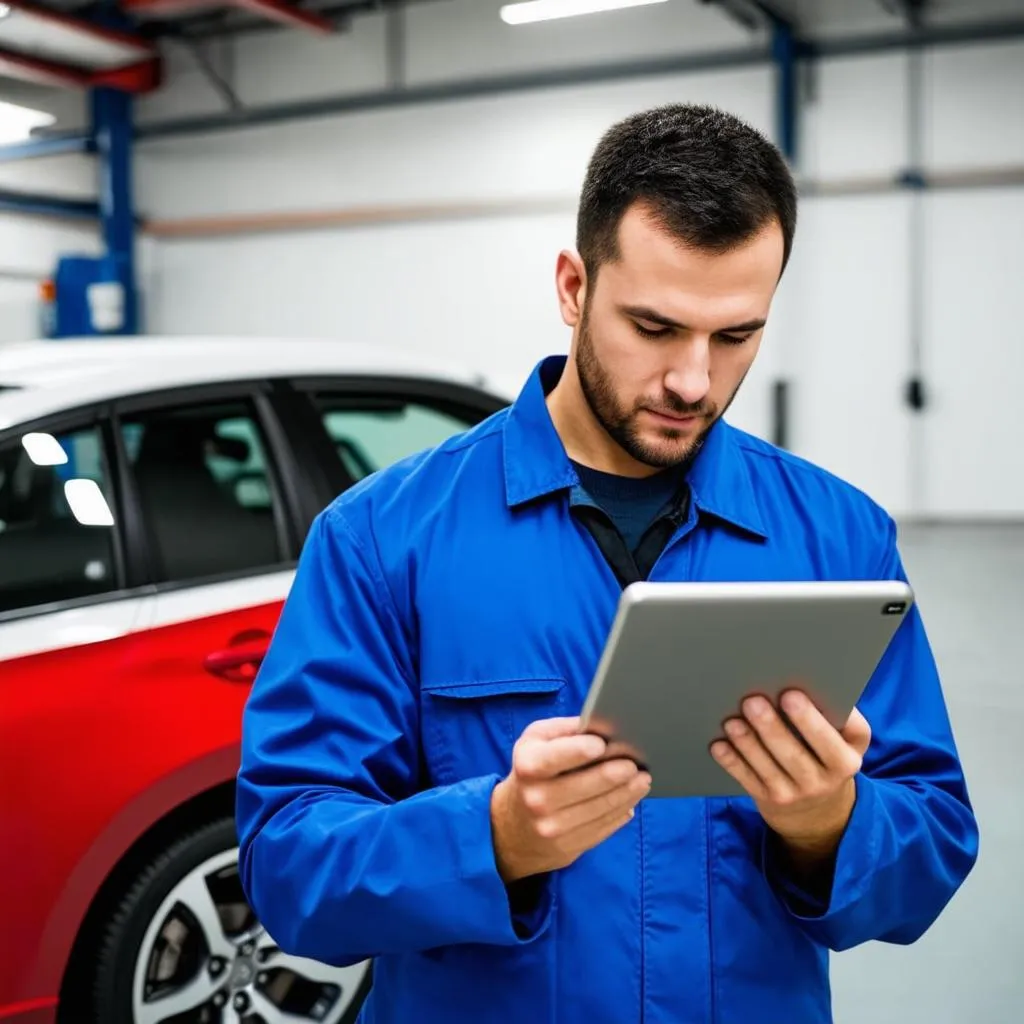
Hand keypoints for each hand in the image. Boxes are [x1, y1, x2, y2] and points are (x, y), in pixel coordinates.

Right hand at [491, 716, 651, 883]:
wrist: (510, 826)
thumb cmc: (532, 771)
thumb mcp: (535, 742)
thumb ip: (565, 730)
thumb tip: (601, 726)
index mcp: (529, 766)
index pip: (557, 757)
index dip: (581, 750)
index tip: (603, 743)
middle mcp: (537, 799)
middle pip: (587, 785)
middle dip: (617, 773)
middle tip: (636, 765)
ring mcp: (552, 827)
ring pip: (600, 809)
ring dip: (627, 794)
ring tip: (643, 780)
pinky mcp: (567, 847)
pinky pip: (601, 829)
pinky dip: (620, 813)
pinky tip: (630, 801)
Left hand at [710, 691, 870, 864]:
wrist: (820, 808)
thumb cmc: (829, 753)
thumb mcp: (848, 741)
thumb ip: (839, 716)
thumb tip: (814, 686)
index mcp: (845, 761)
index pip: (828, 741)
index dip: (809, 720)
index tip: (790, 694)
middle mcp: (822, 782)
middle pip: (793, 754)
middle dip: (771, 726)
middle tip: (752, 701)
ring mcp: (794, 794)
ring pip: (767, 768)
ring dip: (747, 743)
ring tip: (732, 721)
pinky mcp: (768, 800)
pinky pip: (747, 780)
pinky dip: (732, 762)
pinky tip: (719, 745)